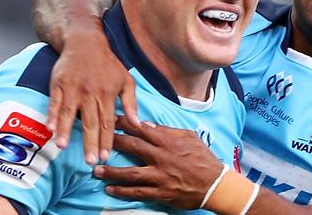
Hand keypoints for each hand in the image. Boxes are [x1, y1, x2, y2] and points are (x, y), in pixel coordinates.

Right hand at [46, 27, 138, 163]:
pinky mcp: (59, 84)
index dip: (106, 141)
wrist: (86, 41)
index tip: (105, 157)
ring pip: (70, 113)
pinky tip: (50, 128)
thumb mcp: (126, 80)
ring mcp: (73, 88)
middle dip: (89, 143)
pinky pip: (55, 102)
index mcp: (107, 94)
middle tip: (88, 161)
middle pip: (90, 122)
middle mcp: (90, 93)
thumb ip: (131, 103)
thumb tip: (137, 123)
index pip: (107, 122)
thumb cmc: (108, 63)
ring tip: (63, 146)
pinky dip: (52, 115)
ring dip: (66, 130)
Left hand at [94, 116, 223, 208]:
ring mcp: (160, 176)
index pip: (142, 129)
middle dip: (113, 142)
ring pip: (130, 173)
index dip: (125, 123)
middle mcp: (162, 157)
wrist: (215, 184)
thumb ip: (168, 131)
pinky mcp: (160, 192)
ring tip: (96, 169)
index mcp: (169, 141)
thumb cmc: (202, 158)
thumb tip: (147, 125)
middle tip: (98, 140)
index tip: (111, 119)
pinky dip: (122, 191)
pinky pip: (137, 192)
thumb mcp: (189, 137)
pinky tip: (109, 189)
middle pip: (133, 147)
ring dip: (111, 171)